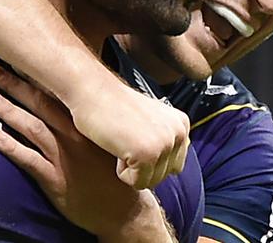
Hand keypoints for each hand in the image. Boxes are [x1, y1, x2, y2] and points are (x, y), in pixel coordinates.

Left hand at [0, 67, 175, 241]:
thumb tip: (74, 101)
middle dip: (16, 85)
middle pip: (40, 103)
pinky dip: (10, 146)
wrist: (126, 211)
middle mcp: (74, 135)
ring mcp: (64, 157)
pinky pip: (29, 159)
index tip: (19, 59)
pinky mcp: (56, 179)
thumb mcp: (106, 141)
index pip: (58, 93)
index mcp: (85, 124)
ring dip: (8, 110)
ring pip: (32, 127)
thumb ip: (88, 122)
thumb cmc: (113, 172)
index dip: (36, 76)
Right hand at [67, 75, 190, 189]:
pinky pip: (135, 182)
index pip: (172, 165)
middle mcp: (178, 133)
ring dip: (130, 168)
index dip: (148, 158)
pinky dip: (120, 171)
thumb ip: (164, 137)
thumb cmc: (112, 105)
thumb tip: (172, 167)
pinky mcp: (147, 155)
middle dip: (140, 166)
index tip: (133, 136)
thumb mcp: (150, 118)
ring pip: (150, 181)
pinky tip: (116, 146)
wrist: (91, 90)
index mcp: (181, 124)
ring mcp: (164, 144)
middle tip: (124, 139)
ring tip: (120, 141)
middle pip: (162, 176)